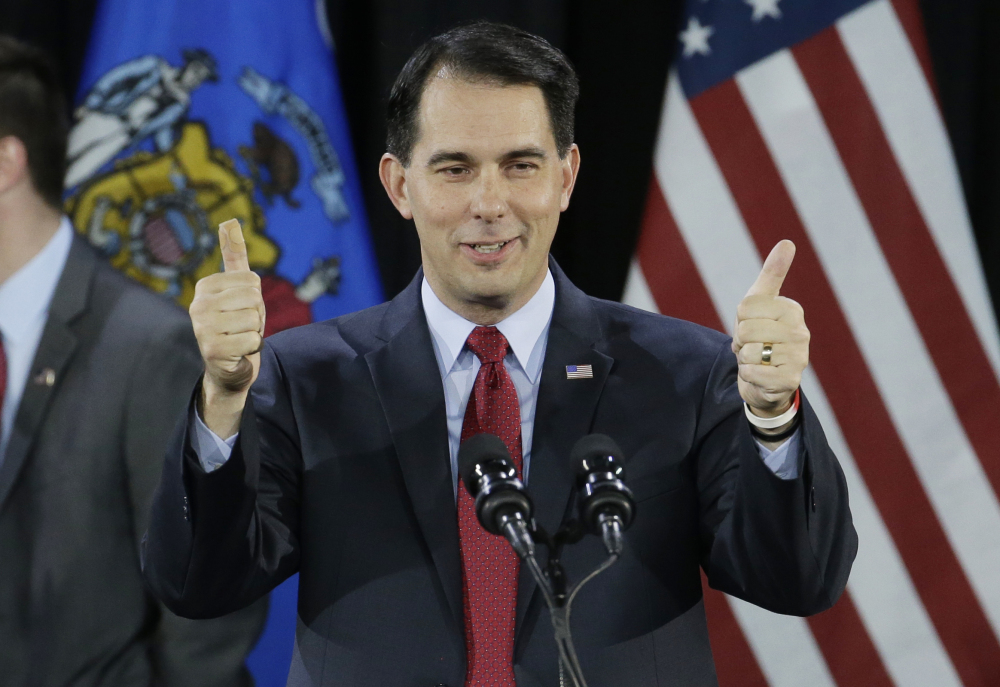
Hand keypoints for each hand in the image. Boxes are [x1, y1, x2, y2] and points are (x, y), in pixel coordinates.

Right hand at [189, 219, 265, 435]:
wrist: (229, 368)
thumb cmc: (236, 324)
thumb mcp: (238, 289)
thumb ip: (234, 255)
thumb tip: (230, 222)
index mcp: (205, 286)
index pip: (252, 280)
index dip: (256, 298)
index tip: (242, 310)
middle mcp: (198, 305)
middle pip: (254, 298)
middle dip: (256, 316)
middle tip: (242, 327)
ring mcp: (202, 328)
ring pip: (254, 320)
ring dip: (255, 333)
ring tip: (240, 339)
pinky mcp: (212, 350)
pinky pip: (252, 340)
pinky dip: (252, 348)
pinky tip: (238, 352)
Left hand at [731, 240, 809, 417]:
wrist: (764, 379)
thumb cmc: (760, 337)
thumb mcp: (760, 303)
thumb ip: (772, 273)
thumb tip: (788, 242)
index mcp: (792, 309)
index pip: (745, 307)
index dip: (739, 320)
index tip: (751, 326)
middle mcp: (801, 332)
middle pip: (746, 329)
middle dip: (740, 341)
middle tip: (752, 346)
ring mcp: (799, 358)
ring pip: (749, 352)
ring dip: (744, 359)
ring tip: (757, 360)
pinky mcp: (790, 381)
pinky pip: (752, 373)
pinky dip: (748, 376)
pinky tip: (760, 375)